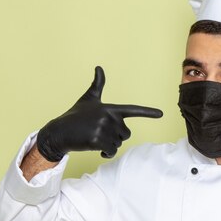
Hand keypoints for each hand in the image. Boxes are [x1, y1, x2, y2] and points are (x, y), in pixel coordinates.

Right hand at [36, 66, 162, 160]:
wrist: (59, 131)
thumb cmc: (76, 116)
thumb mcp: (88, 99)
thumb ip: (97, 85)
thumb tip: (99, 67)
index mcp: (111, 108)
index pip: (133, 110)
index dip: (148, 112)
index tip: (161, 114)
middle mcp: (109, 117)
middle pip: (126, 134)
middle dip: (115, 137)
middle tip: (99, 132)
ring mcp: (104, 128)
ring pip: (119, 143)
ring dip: (110, 145)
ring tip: (95, 139)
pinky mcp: (98, 140)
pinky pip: (111, 151)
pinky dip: (106, 153)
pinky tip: (97, 149)